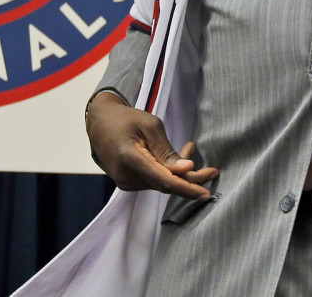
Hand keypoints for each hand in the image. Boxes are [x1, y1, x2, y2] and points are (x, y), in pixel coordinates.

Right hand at [85, 92, 218, 198]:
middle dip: (190, 179)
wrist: (99, 122)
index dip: (187, 189)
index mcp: (131, 159)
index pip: (164, 181)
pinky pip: (153, 181)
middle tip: (213, 171)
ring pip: (161, 183)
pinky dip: (167, 172)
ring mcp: (125, 182)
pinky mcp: (127, 182)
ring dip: (179, 172)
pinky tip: (177, 158)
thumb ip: (167, 150)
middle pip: (166, 185)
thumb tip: (187, 169)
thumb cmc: (126, 119)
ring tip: (189, 148)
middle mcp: (126, 177)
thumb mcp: (150, 125)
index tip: (206, 192)